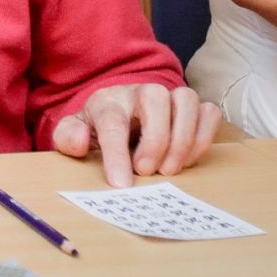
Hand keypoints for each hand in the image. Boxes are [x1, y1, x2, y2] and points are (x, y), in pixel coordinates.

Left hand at [52, 83, 222, 187]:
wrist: (119, 114)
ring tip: (170, 169)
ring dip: (184, 139)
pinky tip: (188, 159)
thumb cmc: (98, 129)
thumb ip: (68, 138)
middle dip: (155, 140)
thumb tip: (79, 142)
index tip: (121, 184)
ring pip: (186, 99)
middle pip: (154, 97)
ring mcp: (169, 96)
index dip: (116, 154)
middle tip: (147, 172)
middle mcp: (139, 92)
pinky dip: (204, 136)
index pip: (111, 122)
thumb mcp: (74, 134)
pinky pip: (209, 112)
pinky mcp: (192, 107)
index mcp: (106, 102)